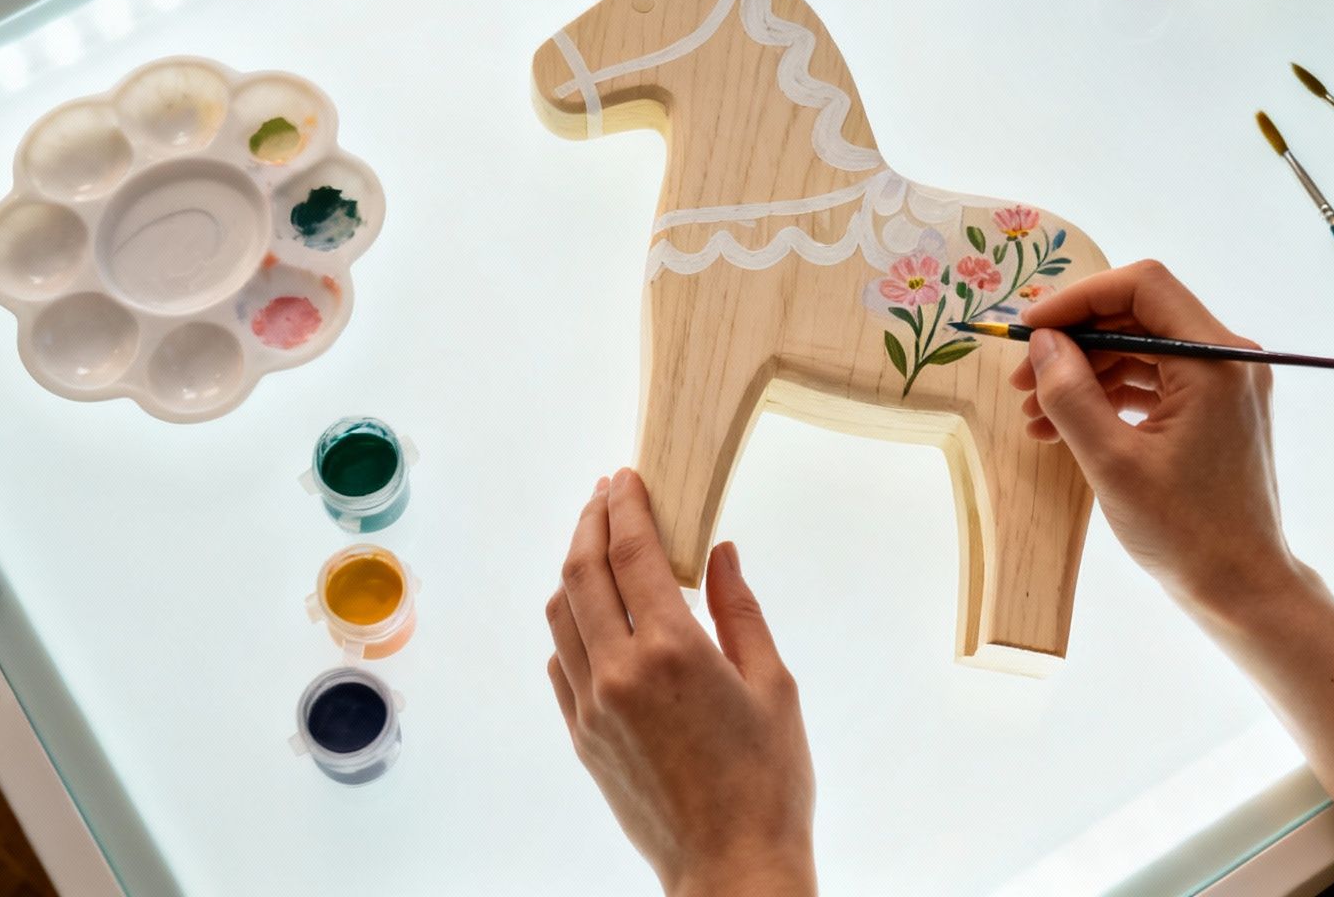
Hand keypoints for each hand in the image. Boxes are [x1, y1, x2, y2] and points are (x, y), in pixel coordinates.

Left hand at [546, 469, 816, 896]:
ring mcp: (592, 707)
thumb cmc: (768, 782)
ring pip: (560, 614)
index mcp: (673, 651)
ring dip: (572, 569)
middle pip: (582, 572)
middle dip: (590, 522)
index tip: (626, 476)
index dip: (626, 505)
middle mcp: (620, 672)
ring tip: (594, 545)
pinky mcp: (582, 736)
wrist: (731, 868)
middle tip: (606, 493)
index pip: (633, 552)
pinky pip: (561, 662)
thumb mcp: (773, 685)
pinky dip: (570, 624)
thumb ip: (739, 610)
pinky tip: (592, 616)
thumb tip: (719, 551)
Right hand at [1009, 260, 1307, 616]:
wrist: (1243, 589)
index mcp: (1216, 360)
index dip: (1078, 300)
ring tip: (1035, 415)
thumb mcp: (1112, 462)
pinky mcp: (1216, 412)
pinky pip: (1155, 381)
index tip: (1030, 331)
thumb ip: (1071, 394)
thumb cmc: (1185, 531)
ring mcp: (1226, 386)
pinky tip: (1065, 427)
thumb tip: (1042, 343)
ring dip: (1086, 374)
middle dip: (1075, 342)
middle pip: (1139, 316)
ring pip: (1142, 350)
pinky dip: (1110, 396)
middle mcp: (1229, 360)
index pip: (1142, 286)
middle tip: (1021, 381)